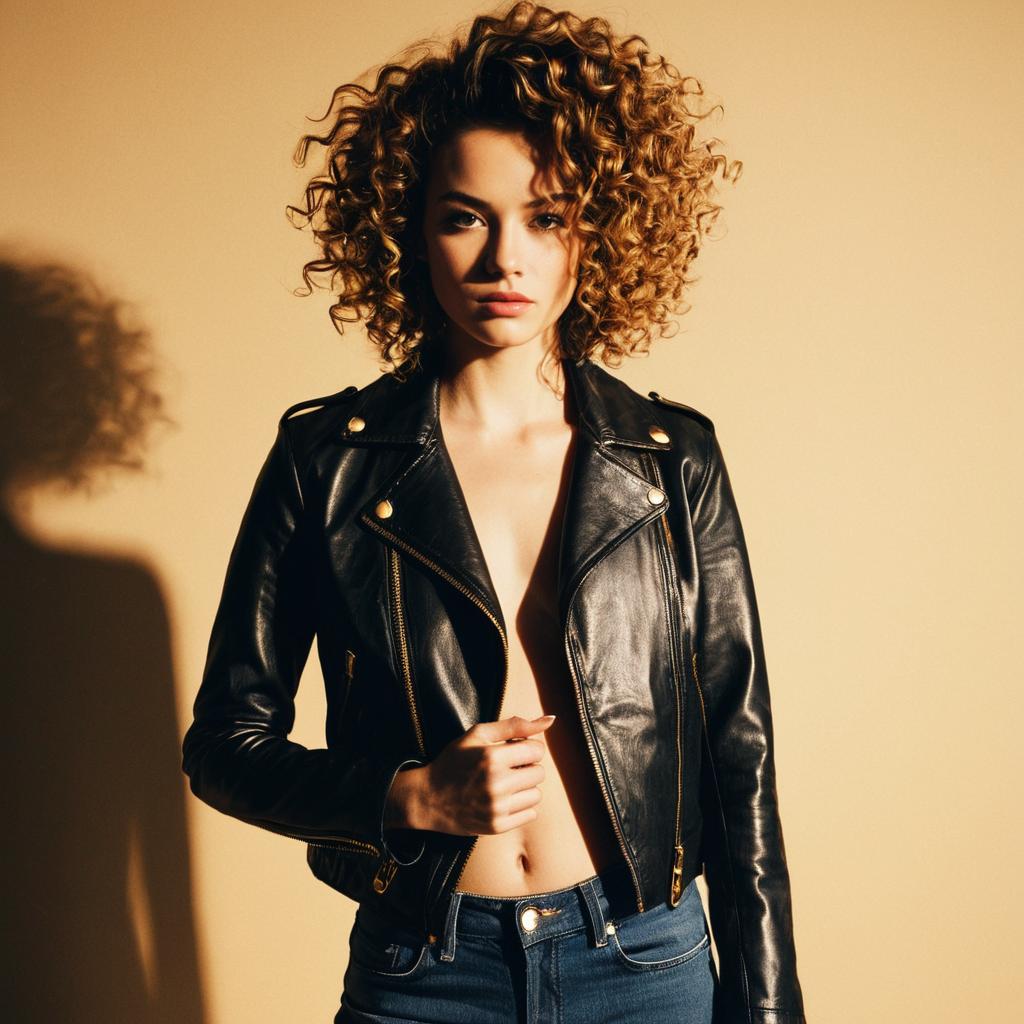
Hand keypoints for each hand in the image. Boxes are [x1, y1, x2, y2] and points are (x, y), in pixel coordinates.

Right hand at [389, 714, 555, 836]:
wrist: (429, 798)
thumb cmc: (454, 761)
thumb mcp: (478, 734)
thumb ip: (515, 725)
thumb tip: (550, 720)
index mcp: (492, 757)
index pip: (537, 751)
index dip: (528, 748)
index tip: (514, 750)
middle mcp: (496, 784)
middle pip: (539, 773)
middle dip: (527, 767)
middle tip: (508, 767)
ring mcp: (497, 808)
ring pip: (537, 794)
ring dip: (525, 787)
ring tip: (505, 784)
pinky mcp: (497, 826)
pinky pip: (531, 814)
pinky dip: (521, 806)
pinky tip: (504, 799)